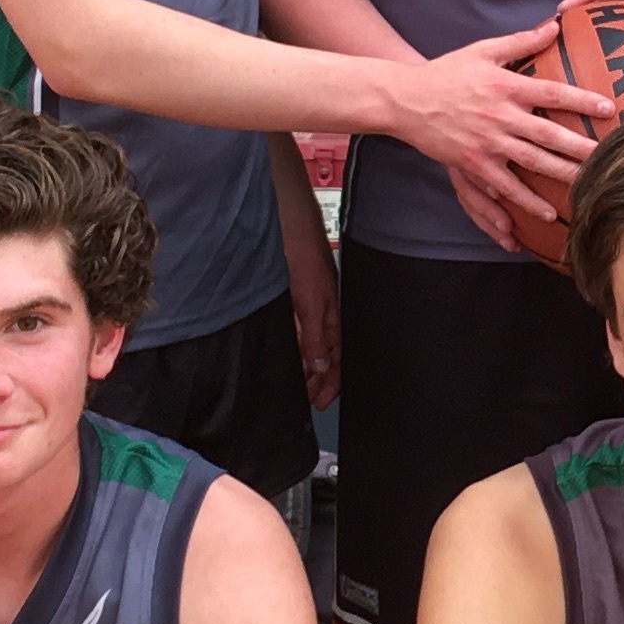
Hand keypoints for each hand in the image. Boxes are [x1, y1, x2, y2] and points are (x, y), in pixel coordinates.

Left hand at [284, 223, 341, 410]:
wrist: (285, 219)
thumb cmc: (302, 250)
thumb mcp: (309, 299)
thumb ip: (315, 334)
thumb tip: (321, 366)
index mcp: (332, 314)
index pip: (338, 359)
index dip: (331, 384)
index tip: (319, 404)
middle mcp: (322, 311)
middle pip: (326, 354)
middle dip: (319, 379)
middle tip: (306, 398)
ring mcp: (309, 302)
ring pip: (312, 343)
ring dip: (307, 364)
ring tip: (298, 382)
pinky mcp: (294, 294)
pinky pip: (299, 329)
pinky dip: (296, 345)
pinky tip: (288, 351)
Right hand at [387, 23, 614, 235]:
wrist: (405, 99)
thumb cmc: (446, 71)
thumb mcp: (483, 50)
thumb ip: (521, 40)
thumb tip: (555, 25)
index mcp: (506, 86)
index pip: (553, 92)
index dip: (582, 100)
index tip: (608, 108)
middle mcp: (500, 115)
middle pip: (549, 133)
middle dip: (582, 146)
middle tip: (610, 155)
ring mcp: (487, 143)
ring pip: (533, 162)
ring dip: (562, 174)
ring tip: (590, 185)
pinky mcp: (473, 163)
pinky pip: (504, 186)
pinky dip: (525, 200)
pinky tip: (546, 212)